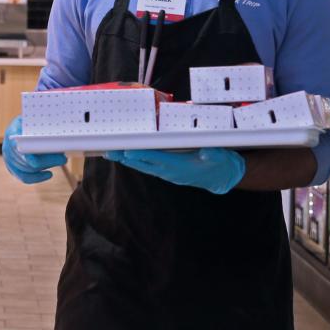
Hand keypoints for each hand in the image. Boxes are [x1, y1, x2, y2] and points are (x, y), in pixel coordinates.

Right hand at [2, 116, 66, 183]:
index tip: (37, 161)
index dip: (27, 156)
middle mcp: (7, 147)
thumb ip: (41, 127)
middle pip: (26, 161)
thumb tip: (58, 138)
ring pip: (27, 169)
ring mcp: (8, 159)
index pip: (17, 146)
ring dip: (45, 166)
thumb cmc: (29, 122)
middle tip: (63, 158)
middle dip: (46, 160)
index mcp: (11, 132)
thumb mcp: (33, 120)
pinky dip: (37, 178)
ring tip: (60, 160)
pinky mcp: (12, 168)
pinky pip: (24, 177)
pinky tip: (49, 174)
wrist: (19, 126)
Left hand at [103, 147, 244, 193]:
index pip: (157, 159)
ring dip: (127, 160)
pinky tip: (126, 157)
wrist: (221, 178)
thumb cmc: (219, 164)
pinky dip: (136, 161)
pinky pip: (148, 166)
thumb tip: (206, 152)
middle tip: (109, 151)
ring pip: (143, 166)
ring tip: (110, 153)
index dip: (142, 155)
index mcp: (180, 167)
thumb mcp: (220, 157)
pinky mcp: (167, 172)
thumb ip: (212, 154)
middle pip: (144, 164)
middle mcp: (170, 171)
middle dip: (126, 158)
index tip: (127, 151)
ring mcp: (167, 173)